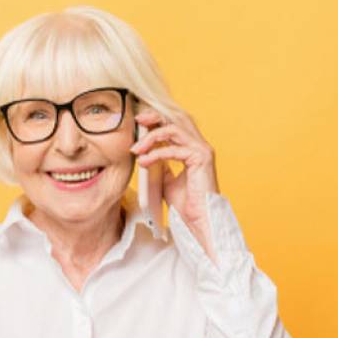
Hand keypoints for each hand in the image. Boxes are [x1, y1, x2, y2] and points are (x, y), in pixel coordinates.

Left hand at [130, 109, 220, 261]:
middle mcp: (199, 145)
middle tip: (137, 120)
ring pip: (174, 128)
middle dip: (155, 116)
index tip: (138, 122)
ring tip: (136, 149)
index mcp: (193, 148)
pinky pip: (173, 149)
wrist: (197, 220)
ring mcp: (202, 150)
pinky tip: (143, 161)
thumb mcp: (167, 180)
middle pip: (177, 117)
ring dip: (151, 136)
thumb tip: (147, 155)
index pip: (175, 123)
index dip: (157, 119)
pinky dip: (155, 154)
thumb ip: (161, 166)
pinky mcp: (201, 158)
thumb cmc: (185, 204)